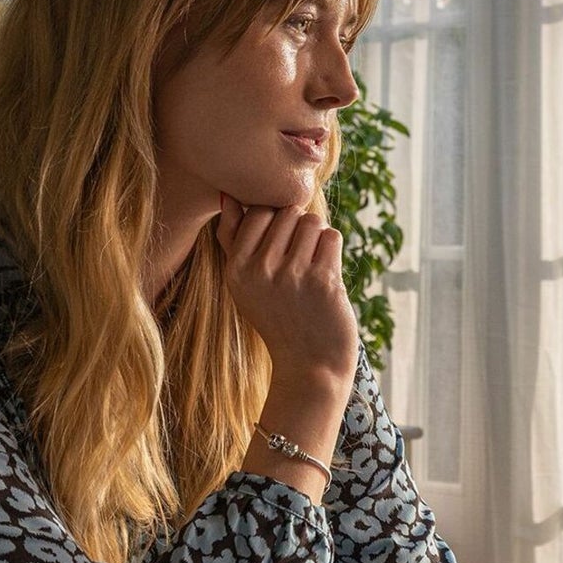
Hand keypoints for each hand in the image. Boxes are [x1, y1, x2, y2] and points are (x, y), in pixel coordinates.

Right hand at [217, 194, 358, 397]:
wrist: (309, 365)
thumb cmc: (278, 318)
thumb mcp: (244, 284)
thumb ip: (234, 239)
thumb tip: (229, 197)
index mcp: (236, 269)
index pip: (258, 211)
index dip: (276, 220)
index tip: (282, 245)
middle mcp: (260, 270)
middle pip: (288, 212)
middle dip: (299, 227)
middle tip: (300, 258)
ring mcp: (292, 275)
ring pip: (312, 221)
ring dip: (318, 237)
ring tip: (313, 264)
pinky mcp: (323, 280)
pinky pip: (332, 237)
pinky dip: (333, 250)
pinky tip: (327, 273)